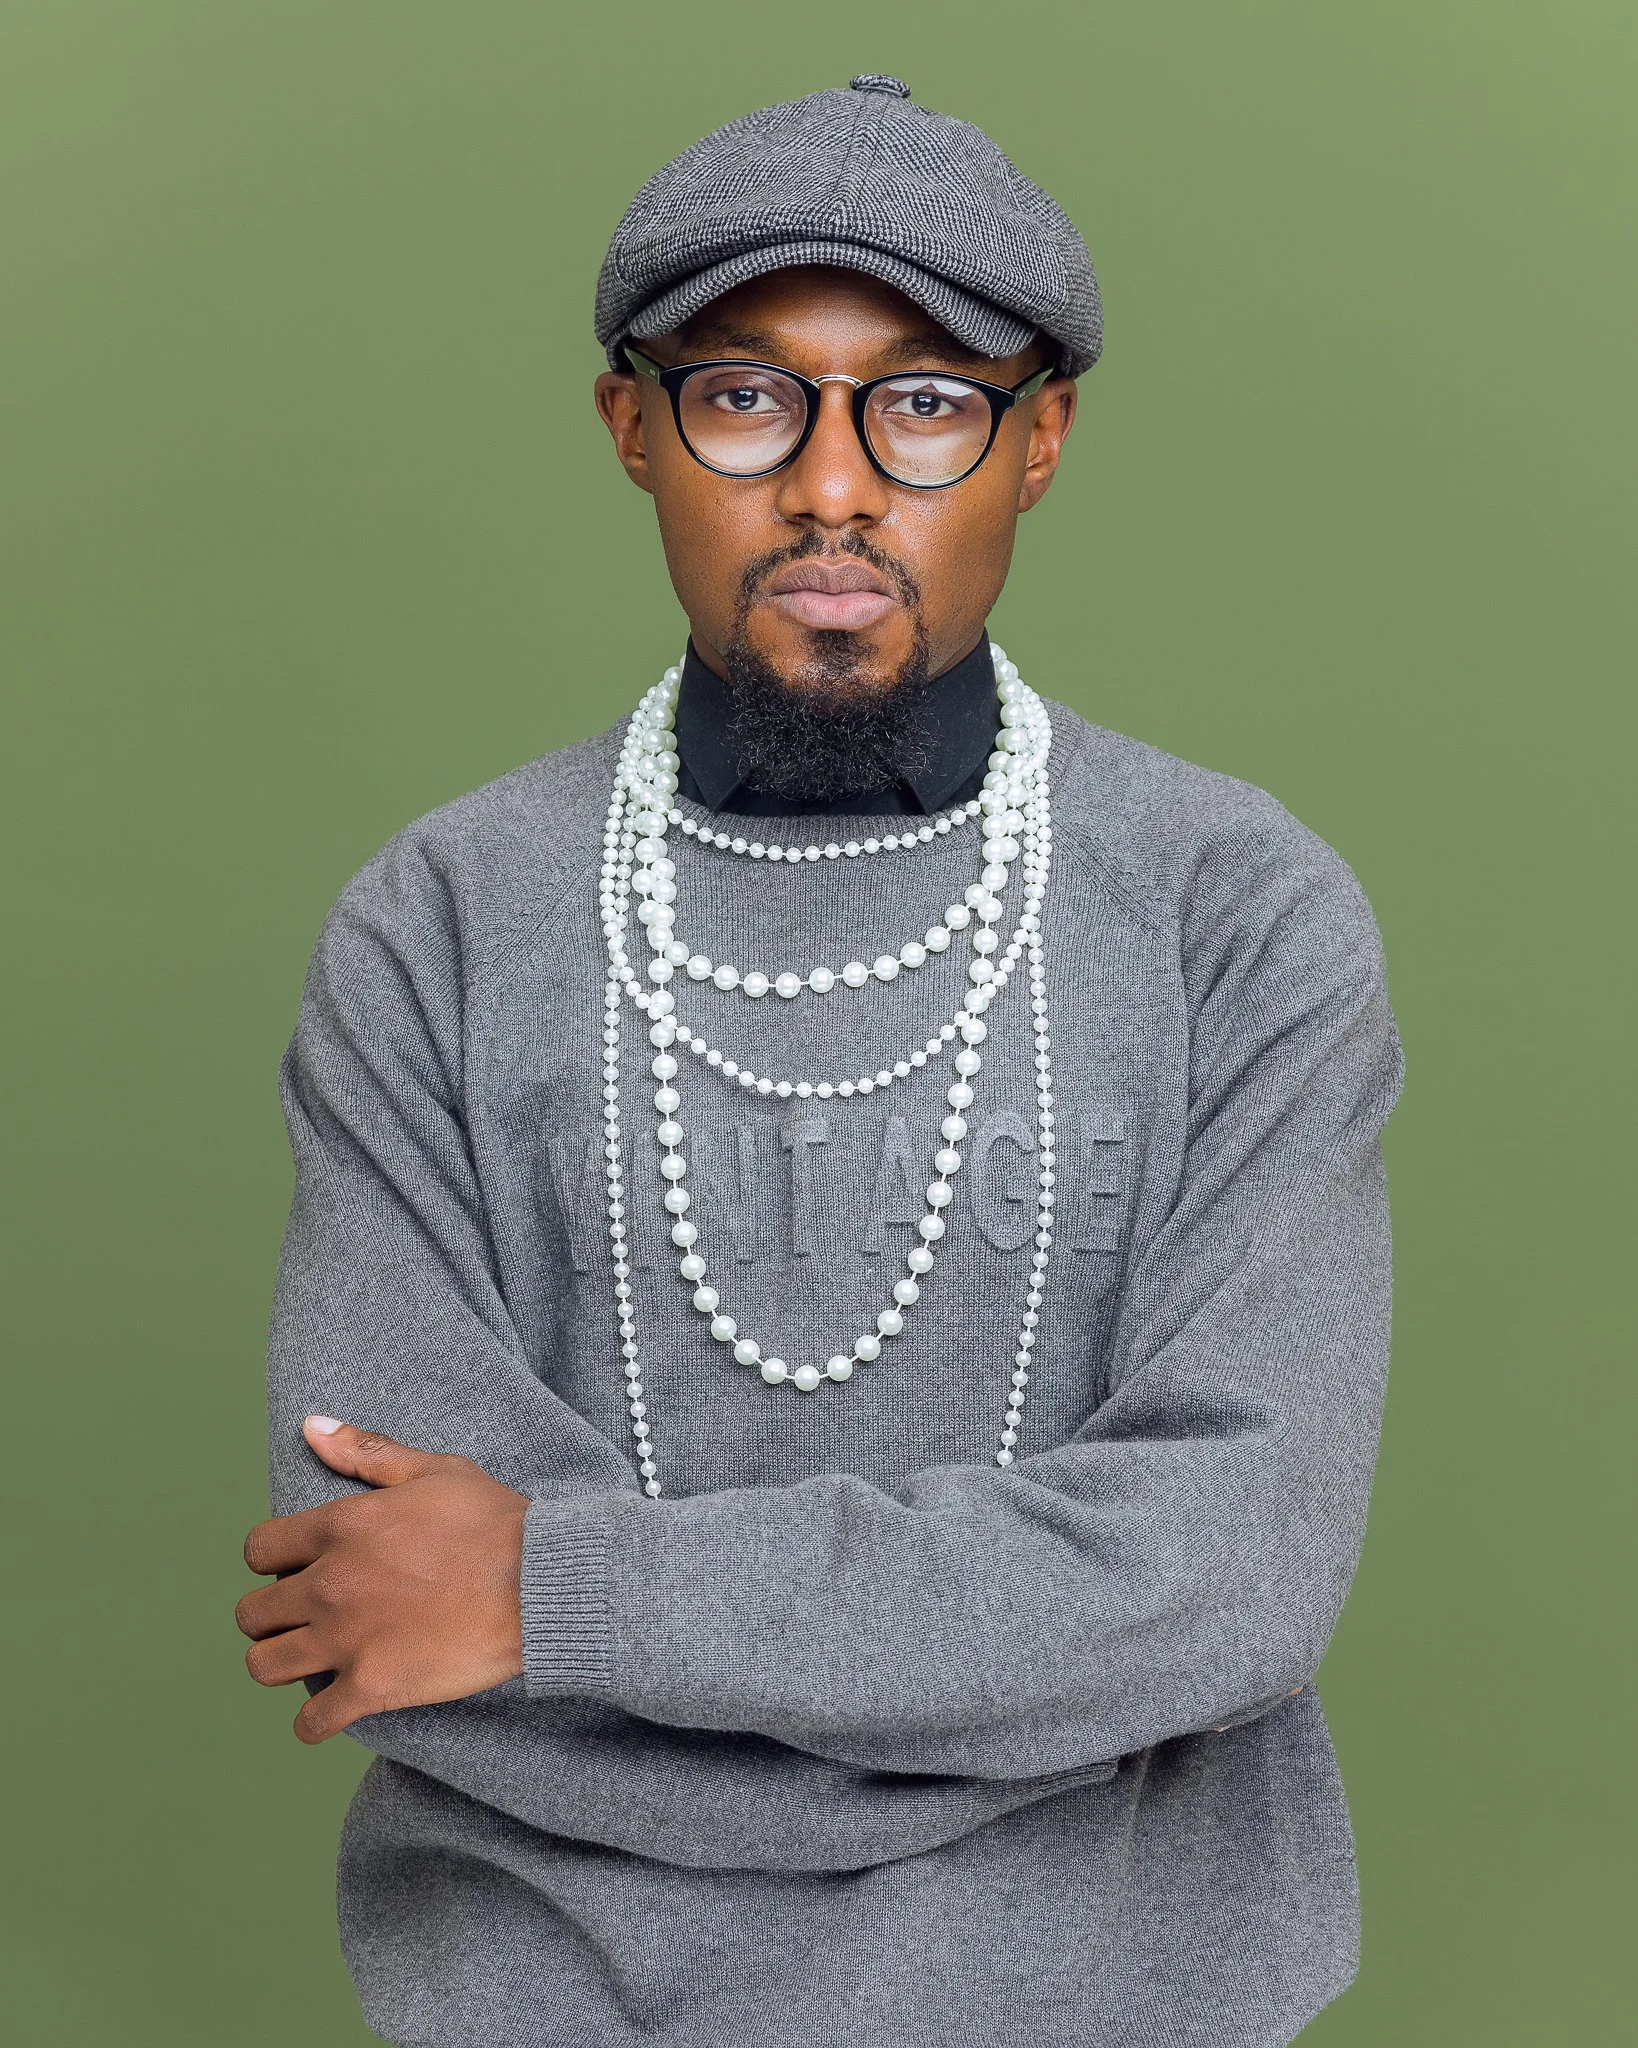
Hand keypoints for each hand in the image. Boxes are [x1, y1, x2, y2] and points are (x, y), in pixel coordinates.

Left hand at [237, 1418, 528, 1742]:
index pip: (259, 1551)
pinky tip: (331, 1710)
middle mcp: (330, 1584)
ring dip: (280, 1663)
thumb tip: (310, 1426)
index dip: (272, 1560)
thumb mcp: (433, 1470)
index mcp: (340, 1526)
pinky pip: (312, 1721)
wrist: (542, 1582)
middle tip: (301, 1617)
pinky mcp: (372, 1687)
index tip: (294, 1569)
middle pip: (252, 1613)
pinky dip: (314, 1722)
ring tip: (305, 1660)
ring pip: (265, 1666)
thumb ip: (366, 1452)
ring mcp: (347, 1640)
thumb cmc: (494, 1522)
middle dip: (271, 1615)